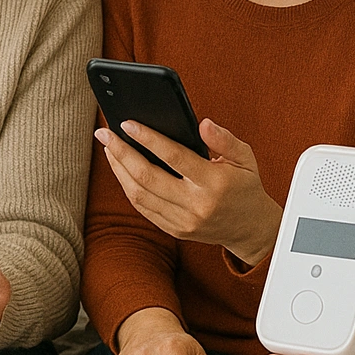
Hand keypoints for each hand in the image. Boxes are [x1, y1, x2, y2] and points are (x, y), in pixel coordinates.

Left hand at [97, 118, 281, 264]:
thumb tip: (202, 123)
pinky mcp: (175, 231)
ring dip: (119, 169)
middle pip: (148, 177)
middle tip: (104, 133)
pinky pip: (143, 208)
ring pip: (139, 195)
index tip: (127, 123)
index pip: (174, 157)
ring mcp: (183, 221)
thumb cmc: (245, 187)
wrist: (250, 229)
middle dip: (121, 152)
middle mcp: (196, 205)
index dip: (148, 138)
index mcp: (214, 183)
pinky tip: (121, 169)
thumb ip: (224, 139)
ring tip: (109, 148)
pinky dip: (128, 187)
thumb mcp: (245, 158)